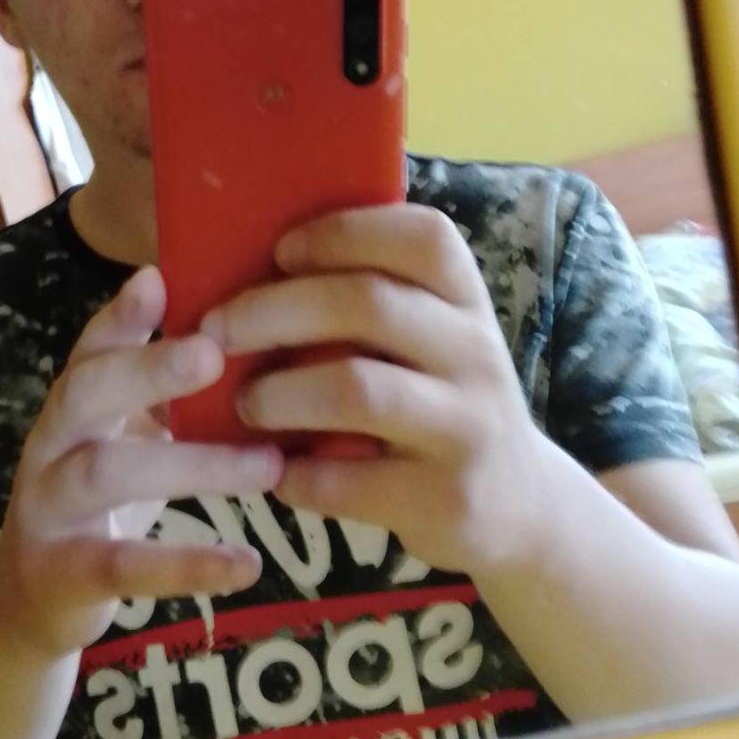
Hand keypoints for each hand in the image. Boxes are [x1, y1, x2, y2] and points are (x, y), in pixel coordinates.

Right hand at [0, 267, 282, 659]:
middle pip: (85, 391)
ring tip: (268, 466)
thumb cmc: (101, 500)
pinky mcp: (65, 574)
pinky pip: (125, 566)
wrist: (32, 600)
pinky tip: (247, 563)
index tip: (158, 278)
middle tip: (213, 353)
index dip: (120, 314)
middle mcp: (51, 445)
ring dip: (193, 466)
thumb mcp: (126, 437)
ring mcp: (49, 509)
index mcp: (74, 405)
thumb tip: (253, 333)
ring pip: (106, 473)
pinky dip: (187, 566)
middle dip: (146, 368)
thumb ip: (166, 393)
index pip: (92, 347)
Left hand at [199, 205, 549, 578]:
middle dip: (275, 310)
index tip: (281, 251)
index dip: (343, 233)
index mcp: (467, 301)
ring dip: (279, 394)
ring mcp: (464, 428)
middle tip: (217, 330)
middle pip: (369, 304)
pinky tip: (276, 471)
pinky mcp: (442, 498)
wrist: (521, 505)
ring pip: (357, 389)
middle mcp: (475, 354)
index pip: (423, 237)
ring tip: (245, 404)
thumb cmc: (445, 403)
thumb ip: (378, 302)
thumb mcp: (437, 339)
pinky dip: (296, 475)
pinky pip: (348, 481)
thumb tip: (255, 268)